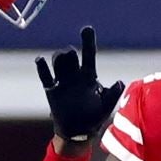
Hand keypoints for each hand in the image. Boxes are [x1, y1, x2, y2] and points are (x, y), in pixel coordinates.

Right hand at [36, 26, 123, 141]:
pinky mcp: (52, 91)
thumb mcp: (106, 107)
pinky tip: (40, 60)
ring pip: (58, 63)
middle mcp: (75, 75)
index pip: (89, 55)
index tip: (87, 28)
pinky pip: (45, 76)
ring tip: (61, 61)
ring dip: (59, 59)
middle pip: (70, 56)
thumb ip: (112, 95)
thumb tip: (120, 82)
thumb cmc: (93, 117)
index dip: (88, 41)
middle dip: (69, 53)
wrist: (78, 132)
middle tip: (70, 55)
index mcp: (89, 76)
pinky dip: (42, 68)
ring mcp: (63, 82)